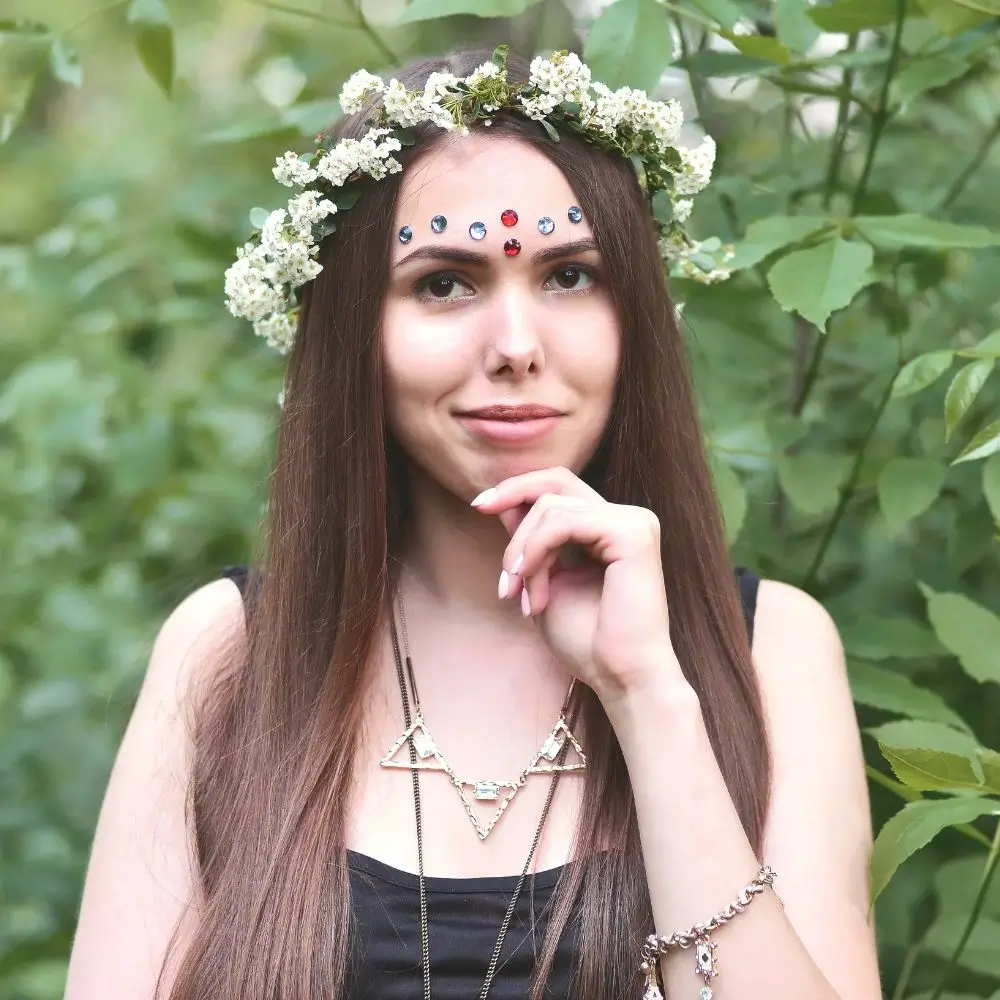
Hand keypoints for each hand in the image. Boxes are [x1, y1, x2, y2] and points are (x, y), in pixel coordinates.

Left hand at [472, 466, 682, 701]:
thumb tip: (504, 503)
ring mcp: (634, 522)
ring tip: (520, 597)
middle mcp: (625, 518)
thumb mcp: (542, 581)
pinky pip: (564, 522)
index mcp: (609, 528)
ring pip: (552, 507)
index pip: (559, 487)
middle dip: (512, 499)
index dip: (517, 488)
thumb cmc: (587, 642)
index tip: (479, 505)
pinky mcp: (633, 532)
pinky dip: (537, 551)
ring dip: (523, 553)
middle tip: (485, 525)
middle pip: (555, 482)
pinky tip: (531, 588)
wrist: (618, 677)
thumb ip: (530, 541)